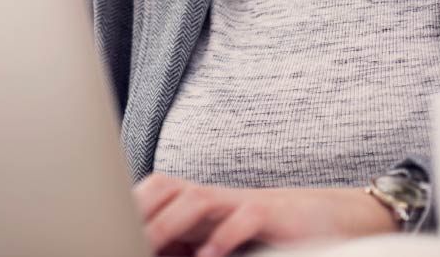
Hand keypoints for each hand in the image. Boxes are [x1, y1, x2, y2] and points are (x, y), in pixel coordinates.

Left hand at [133, 172, 399, 256]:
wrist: (333, 216)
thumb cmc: (270, 231)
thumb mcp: (221, 237)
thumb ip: (187, 243)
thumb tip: (147, 246)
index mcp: (199, 202)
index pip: (155, 190)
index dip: (130, 203)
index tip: (106, 224)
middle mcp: (216, 197)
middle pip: (167, 189)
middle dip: (141, 211)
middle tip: (120, 233)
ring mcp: (243, 202)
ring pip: (197, 199)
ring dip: (171, 222)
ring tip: (149, 244)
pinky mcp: (272, 213)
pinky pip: (243, 217)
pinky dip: (223, 237)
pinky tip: (209, 256)